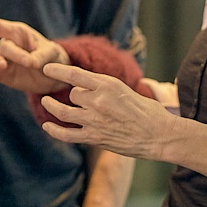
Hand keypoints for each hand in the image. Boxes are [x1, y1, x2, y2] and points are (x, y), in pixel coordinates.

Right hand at [0, 17, 71, 94]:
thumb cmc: (54, 57)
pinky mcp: (4, 75)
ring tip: (3, 67)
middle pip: (4, 46)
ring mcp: (6, 61)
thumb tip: (30, 63)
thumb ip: (42, 56)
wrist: (55, 76)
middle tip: (30, 62)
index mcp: (19, 33)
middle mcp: (9, 45)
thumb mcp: (53, 53)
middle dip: (16, 54)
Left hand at [38, 63, 174, 159]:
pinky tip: (46, 126)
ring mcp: (94, 120)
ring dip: (52, 107)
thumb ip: (105, 89)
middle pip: (72, 94)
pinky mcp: (94, 138)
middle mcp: (98, 101)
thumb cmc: (148, 112)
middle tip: (78, 99)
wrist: (160, 136)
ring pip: (64, 112)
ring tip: (45, 102)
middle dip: (73, 96)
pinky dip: (54, 131)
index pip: (74, 74)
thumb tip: (87, 88)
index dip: (57, 70)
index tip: (46, 68)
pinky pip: (67, 134)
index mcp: (108, 85)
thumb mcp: (126, 91)